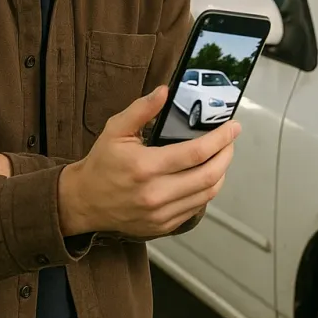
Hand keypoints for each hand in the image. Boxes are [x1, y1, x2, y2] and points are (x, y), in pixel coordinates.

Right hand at [58, 85, 238, 239]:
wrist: (84, 201)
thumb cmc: (102, 163)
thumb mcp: (115, 130)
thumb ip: (141, 109)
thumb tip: (164, 91)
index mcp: (145, 167)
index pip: (196, 152)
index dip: (221, 138)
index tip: (233, 128)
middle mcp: (155, 194)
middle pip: (209, 175)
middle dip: (227, 155)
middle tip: (231, 141)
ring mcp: (161, 213)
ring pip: (207, 194)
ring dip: (221, 173)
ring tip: (221, 157)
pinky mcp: (163, 226)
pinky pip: (196, 208)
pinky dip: (207, 191)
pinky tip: (206, 176)